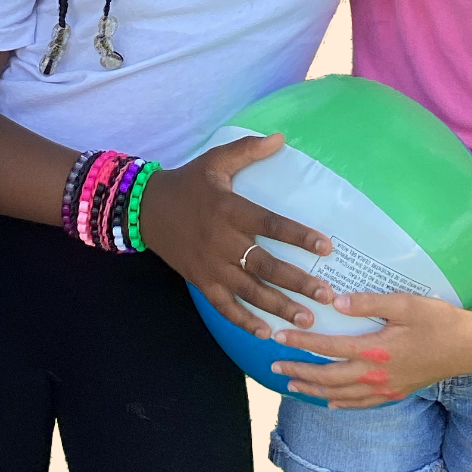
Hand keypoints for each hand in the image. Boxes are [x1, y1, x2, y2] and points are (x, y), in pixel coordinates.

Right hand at [137, 133, 334, 335]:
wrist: (146, 207)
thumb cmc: (188, 183)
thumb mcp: (215, 161)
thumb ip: (248, 150)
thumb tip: (281, 138)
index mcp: (229, 209)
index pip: (269, 224)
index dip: (298, 236)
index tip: (326, 247)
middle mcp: (222, 241)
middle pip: (264, 265)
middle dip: (297, 282)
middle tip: (325, 294)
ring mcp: (211, 265)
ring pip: (249, 291)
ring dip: (279, 307)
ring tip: (306, 319)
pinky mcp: (200, 281)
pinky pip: (225, 307)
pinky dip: (245, 321)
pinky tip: (267, 333)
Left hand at [270, 290, 471, 407]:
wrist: (471, 346)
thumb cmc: (438, 319)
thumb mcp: (404, 303)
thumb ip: (368, 302)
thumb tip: (335, 302)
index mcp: (375, 350)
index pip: (329, 347)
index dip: (301, 342)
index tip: (279, 338)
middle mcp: (377, 374)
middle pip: (329, 377)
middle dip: (299, 372)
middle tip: (274, 369)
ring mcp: (387, 387)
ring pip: (343, 394)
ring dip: (315, 390)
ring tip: (292, 385)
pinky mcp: (398, 391)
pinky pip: (363, 403)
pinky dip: (343, 403)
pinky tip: (331, 403)